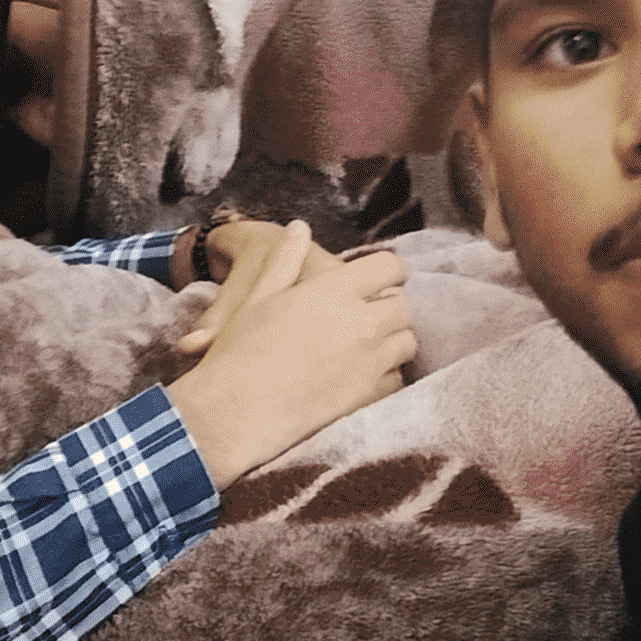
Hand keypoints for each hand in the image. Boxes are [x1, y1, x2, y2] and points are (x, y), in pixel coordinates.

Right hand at [166, 235, 415, 488]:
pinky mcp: (367, 396)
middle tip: (369, 316)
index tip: (380, 279)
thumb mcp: (258, 296)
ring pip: (406, 343)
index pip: (389, 267)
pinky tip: (363, 375)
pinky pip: (396, 380)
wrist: (234, 412)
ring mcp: (368, 361)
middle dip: (390, 308)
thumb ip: (285, 260)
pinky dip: (387, 375)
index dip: (386, 270)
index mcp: (333, 290)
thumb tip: (299, 228)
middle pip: (403, 307)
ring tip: (367, 346)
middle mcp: (359, 322)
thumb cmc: (240, 350)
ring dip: (392, 341)